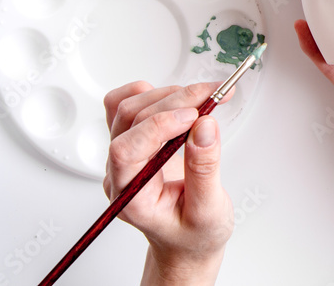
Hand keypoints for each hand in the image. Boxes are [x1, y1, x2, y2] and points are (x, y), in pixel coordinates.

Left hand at [103, 82, 233, 285]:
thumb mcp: (208, 210)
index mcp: (131, 197)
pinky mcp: (133, 140)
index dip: (158, 126)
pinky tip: (177, 101)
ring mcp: (123, 155)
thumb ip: (204, 169)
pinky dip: (152, 93)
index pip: (126, 151)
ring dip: (166, 95)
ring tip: (203, 100)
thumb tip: (204, 126)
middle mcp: (119, 173)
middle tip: (213, 95)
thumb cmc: (192, 233)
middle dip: (175, 101)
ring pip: (128, 107)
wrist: (186, 240)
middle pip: (131, 120)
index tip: (195, 116)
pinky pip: (125, 105)